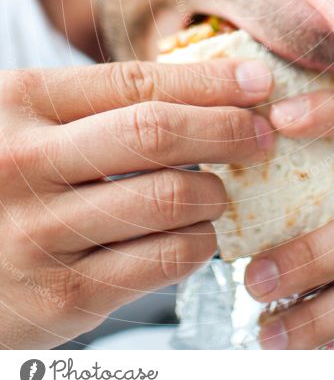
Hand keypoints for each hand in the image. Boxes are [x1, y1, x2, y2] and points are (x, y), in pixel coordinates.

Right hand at [0, 58, 272, 347]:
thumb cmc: (0, 183)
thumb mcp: (25, 125)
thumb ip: (95, 107)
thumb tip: (205, 89)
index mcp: (19, 103)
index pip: (136, 83)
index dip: (207, 82)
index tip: (256, 84)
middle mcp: (24, 162)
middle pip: (156, 134)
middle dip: (227, 130)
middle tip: (262, 136)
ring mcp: (38, 232)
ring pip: (167, 200)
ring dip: (214, 195)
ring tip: (219, 194)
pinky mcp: (58, 296)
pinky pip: (159, 262)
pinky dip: (195, 245)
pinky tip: (195, 236)